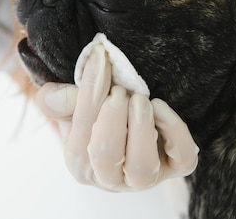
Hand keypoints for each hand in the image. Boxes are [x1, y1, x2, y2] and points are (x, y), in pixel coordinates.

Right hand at [35, 45, 198, 190]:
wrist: (136, 115)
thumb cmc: (101, 111)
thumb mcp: (74, 104)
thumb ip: (60, 101)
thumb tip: (53, 95)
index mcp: (81, 164)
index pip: (80, 139)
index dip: (88, 96)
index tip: (99, 59)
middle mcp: (112, 177)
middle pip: (106, 157)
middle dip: (112, 117)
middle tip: (119, 90)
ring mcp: (147, 176)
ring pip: (142, 169)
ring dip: (140, 128)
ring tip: (139, 99)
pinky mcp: (179, 165)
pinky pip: (182, 157)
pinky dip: (173, 129)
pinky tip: (159, 106)